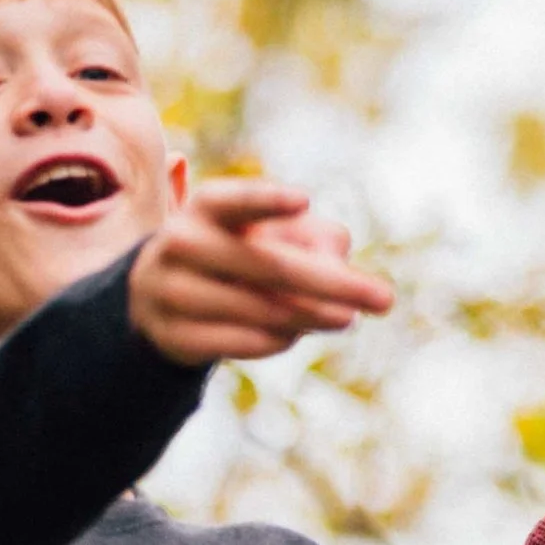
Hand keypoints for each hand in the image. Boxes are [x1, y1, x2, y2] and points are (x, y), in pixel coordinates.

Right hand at [128, 179, 393, 366]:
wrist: (159, 295)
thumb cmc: (235, 253)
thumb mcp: (267, 235)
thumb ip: (312, 237)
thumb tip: (340, 261)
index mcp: (206, 206)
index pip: (236, 201)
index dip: (268, 202)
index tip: (305, 200)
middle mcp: (183, 244)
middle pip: (272, 267)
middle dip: (334, 285)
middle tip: (384, 300)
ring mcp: (173, 293)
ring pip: (264, 311)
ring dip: (313, 317)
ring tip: (344, 317)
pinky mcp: (177, 336)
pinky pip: (246, 343)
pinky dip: (280, 340)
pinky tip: (296, 334)